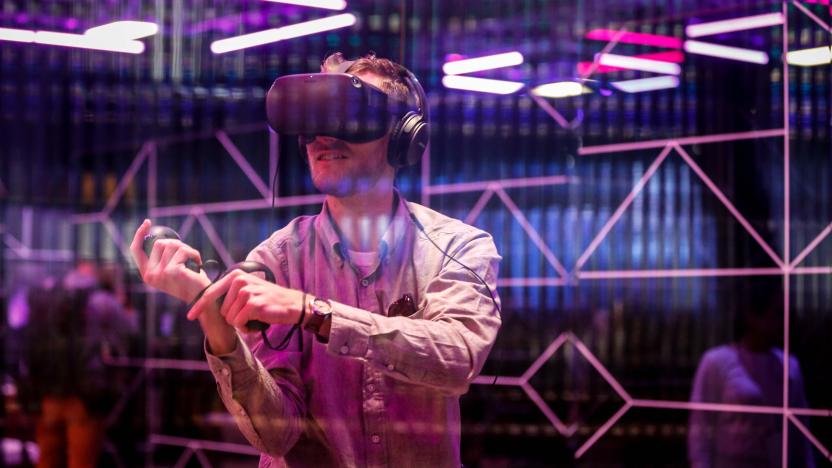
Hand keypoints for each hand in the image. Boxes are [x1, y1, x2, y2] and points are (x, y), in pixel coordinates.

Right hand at [129, 219, 209, 301]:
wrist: (203, 298)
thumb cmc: (190, 281)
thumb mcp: (171, 269)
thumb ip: (163, 257)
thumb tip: (162, 239)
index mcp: (147, 274)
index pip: (135, 251)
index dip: (139, 234)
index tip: (147, 222)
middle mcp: (150, 275)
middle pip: (159, 243)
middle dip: (176, 244)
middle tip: (188, 255)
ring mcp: (160, 273)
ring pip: (172, 245)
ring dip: (186, 249)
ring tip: (193, 261)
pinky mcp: (172, 271)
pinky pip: (183, 251)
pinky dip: (194, 253)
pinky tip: (198, 264)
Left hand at [187, 269, 304, 330]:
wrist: (292, 304)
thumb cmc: (268, 300)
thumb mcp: (248, 290)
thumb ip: (230, 294)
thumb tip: (207, 303)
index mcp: (235, 276)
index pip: (211, 292)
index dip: (199, 306)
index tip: (190, 316)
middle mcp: (239, 280)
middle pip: (221, 310)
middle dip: (233, 318)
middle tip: (249, 314)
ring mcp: (246, 291)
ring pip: (230, 318)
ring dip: (241, 323)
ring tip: (254, 317)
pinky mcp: (253, 304)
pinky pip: (239, 323)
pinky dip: (247, 328)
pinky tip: (256, 323)